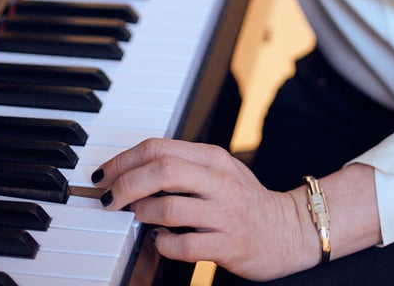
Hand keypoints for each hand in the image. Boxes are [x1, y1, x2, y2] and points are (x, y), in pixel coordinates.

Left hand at [92, 138, 317, 280]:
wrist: (288, 230)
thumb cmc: (244, 201)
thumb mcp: (218, 172)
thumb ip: (183, 167)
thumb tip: (133, 171)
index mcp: (212, 158)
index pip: (159, 147)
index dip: (124, 160)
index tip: (104, 175)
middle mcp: (218, 181)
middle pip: (162, 171)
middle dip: (125, 184)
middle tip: (108, 199)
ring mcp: (225, 213)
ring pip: (170, 207)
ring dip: (143, 213)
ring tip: (137, 217)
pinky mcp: (229, 245)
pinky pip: (185, 245)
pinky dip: (164, 244)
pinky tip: (160, 241)